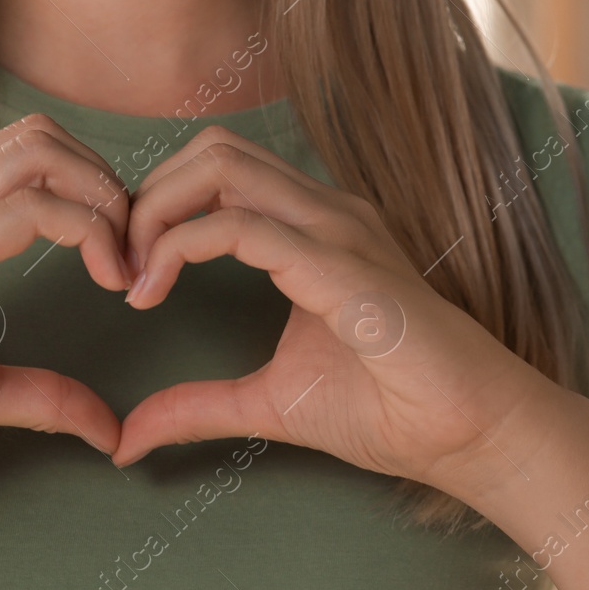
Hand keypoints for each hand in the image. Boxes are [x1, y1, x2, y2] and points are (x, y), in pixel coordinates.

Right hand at [0, 114, 133, 482]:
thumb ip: (36, 395)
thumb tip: (104, 427)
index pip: (24, 155)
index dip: (88, 190)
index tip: (122, 259)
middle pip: (40, 137)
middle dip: (106, 183)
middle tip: (136, 254)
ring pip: (38, 154)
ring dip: (103, 198)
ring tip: (127, 265)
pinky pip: (26, 210)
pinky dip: (86, 231)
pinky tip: (107, 279)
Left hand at [111, 125, 566, 500]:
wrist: (469, 434)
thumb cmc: (389, 409)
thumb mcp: (266, 404)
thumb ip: (197, 407)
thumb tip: (126, 438)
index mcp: (313, 226)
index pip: (216, 170)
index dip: (156, 206)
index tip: (125, 275)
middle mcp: (324, 211)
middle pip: (210, 151)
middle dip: (147, 197)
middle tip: (118, 267)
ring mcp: (338, 229)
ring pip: (221, 168)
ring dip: (156, 212)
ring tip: (133, 277)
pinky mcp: (343, 265)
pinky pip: (243, 227)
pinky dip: (181, 246)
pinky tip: (155, 290)